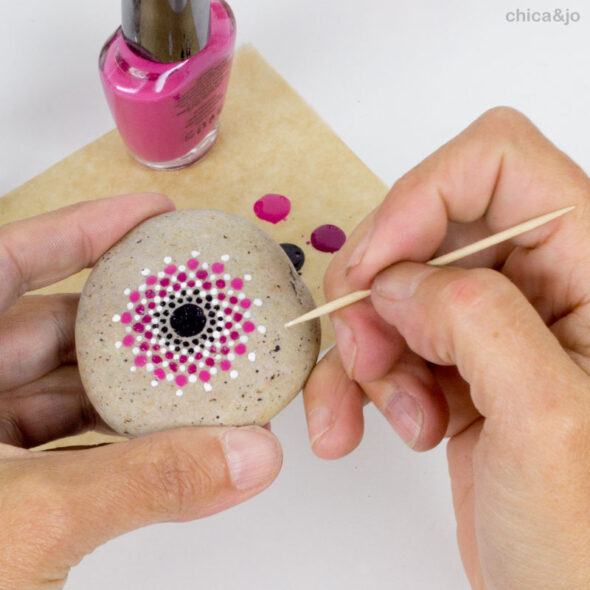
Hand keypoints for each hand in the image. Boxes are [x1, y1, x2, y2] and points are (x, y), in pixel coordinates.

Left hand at [0, 194, 281, 589]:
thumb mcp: (27, 519)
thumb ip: (146, 482)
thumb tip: (251, 456)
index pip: (9, 261)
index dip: (82, 229)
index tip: (150, 215)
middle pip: (49, 328)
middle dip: (126, 319)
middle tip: (190, 307)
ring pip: (63, 392)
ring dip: (130, 389)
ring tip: (194, 377)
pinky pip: (64, 444)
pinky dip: (115, 442)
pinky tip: (164, 440)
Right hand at [304, 107, 589, 588]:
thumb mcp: (548, 420)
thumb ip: (475, 322)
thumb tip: (397, 280)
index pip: (497, 162)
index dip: (421, 198)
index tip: (374, 266)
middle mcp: (545, 284)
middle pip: (428, 230)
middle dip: (380, 290)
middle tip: (364, 352)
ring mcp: (494, 327)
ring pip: (395, 291)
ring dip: (367, 349)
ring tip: (386, 414)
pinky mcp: (455, 366)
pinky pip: (386, 342)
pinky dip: (360, 380)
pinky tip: (367, 425)